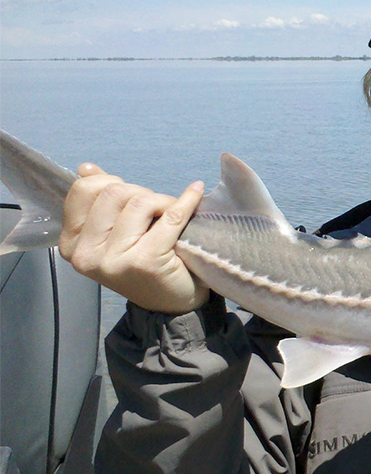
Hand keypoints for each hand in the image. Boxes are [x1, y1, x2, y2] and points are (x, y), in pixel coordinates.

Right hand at [58, 163, 209, 314]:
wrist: (171, 304)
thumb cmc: (143, 262)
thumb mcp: (115, 233)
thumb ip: (100, 201)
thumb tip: (86, 169)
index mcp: (72, 244)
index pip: (84, 191)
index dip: (112, 184)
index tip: (131, 197)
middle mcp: (87, 254)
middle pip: (115, 192)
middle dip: (142, 193)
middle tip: (157, 210)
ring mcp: (114, 260)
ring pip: (140, 202)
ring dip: (163, 201)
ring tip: (170, 216)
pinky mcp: (146, 261)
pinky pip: (170, 217)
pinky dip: (186, 201)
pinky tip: (195, 194)